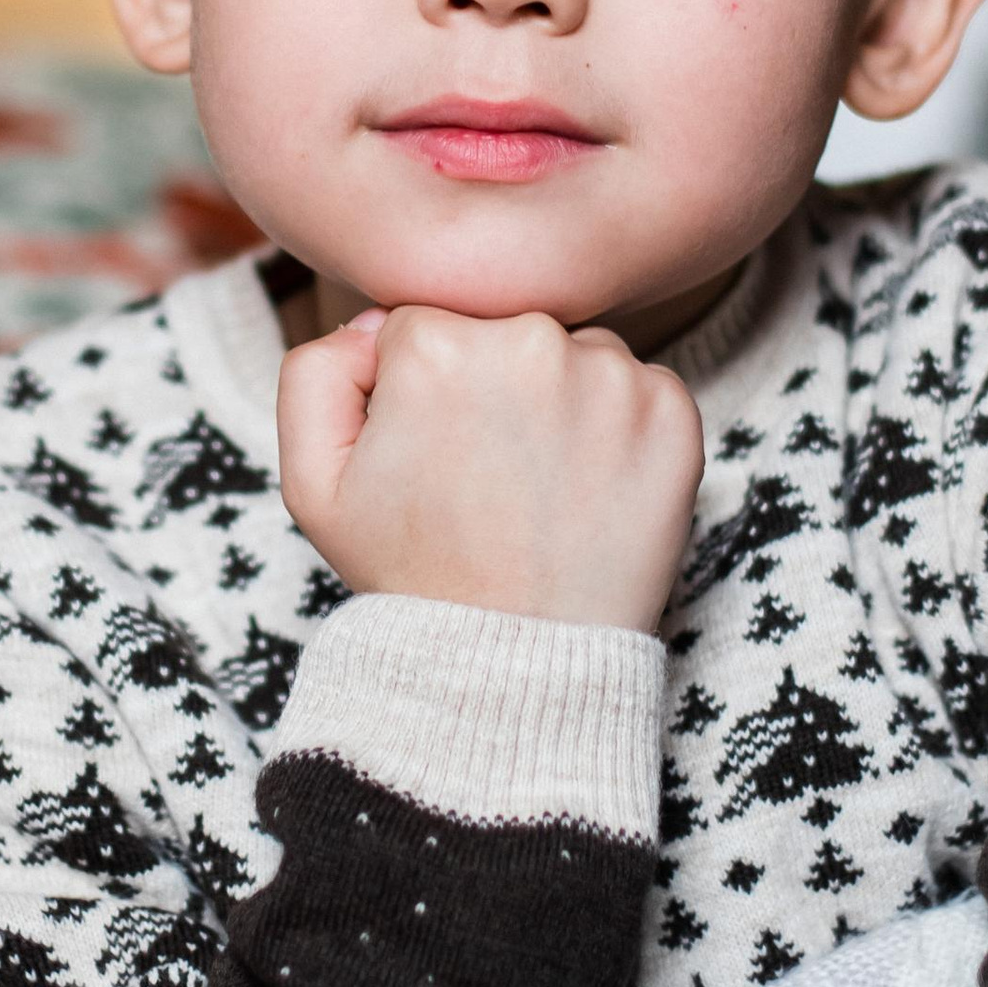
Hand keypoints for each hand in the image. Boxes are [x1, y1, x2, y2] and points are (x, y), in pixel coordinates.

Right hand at [278, 304, 704, 631]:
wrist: (517, 664)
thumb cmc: (413, 577)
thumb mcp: (313, 486)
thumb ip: (315, 374)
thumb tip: (374, 322)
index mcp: (438, 347)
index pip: (425, 326)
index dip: (420, 391)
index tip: (434, 455)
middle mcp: (531, 342)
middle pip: (503, 330)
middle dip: (492, 386)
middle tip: (486, 476)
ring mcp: (613, 378)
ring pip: (575, 356)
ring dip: (560, 401)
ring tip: (537, 488)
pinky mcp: (674, 415)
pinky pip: (640, 389)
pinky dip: (620, 430)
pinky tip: (587, 491)